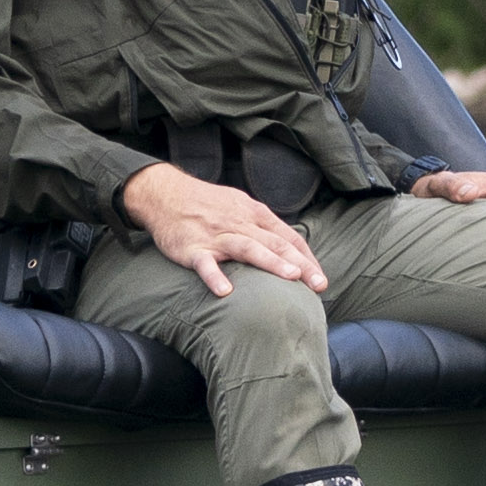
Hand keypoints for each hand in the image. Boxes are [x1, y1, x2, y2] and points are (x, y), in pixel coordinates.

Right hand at [119, 161, 328, 301]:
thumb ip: (262, 227)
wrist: (165, 194)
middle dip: (300, 264)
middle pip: (275, 244)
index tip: (321, 279)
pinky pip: (205, 264)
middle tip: (319, 284)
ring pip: (248, 248)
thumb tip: (288, 248)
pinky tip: (225, 291)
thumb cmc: (206, 204)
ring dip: (271, 262)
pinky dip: (215, 276)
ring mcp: (216, 236)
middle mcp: (239, 223)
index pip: (288, 237)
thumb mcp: (239, 207)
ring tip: (290, 277)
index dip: (307, 258)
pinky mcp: (192, 248)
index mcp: (254, 214)